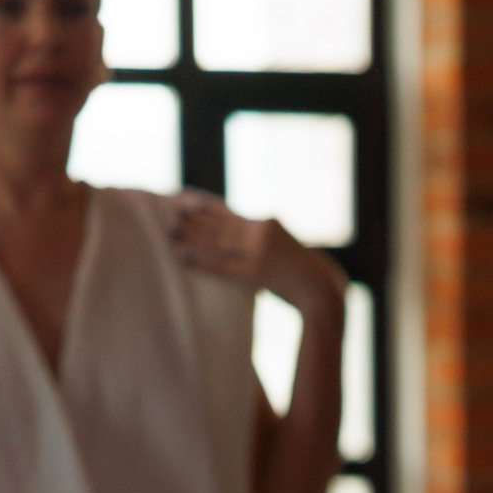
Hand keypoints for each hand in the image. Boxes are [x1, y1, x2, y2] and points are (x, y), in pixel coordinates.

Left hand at [170, 191, 345, 316]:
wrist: (322, 290)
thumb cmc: (302, 271)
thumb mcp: (283, 245)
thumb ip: (261, 237)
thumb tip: (238, 235)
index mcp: (267, 222)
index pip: (230, 211)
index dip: (206, 207)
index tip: (186, 202)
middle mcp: (261, 232)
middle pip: (220, 223)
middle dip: (194, 220)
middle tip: (170, 215)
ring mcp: (258, 252)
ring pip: (218, 241)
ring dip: (193, 237)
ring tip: (171, 233)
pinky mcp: (256, 273)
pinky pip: (221, 267)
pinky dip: (201, 263)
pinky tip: (184, 259)